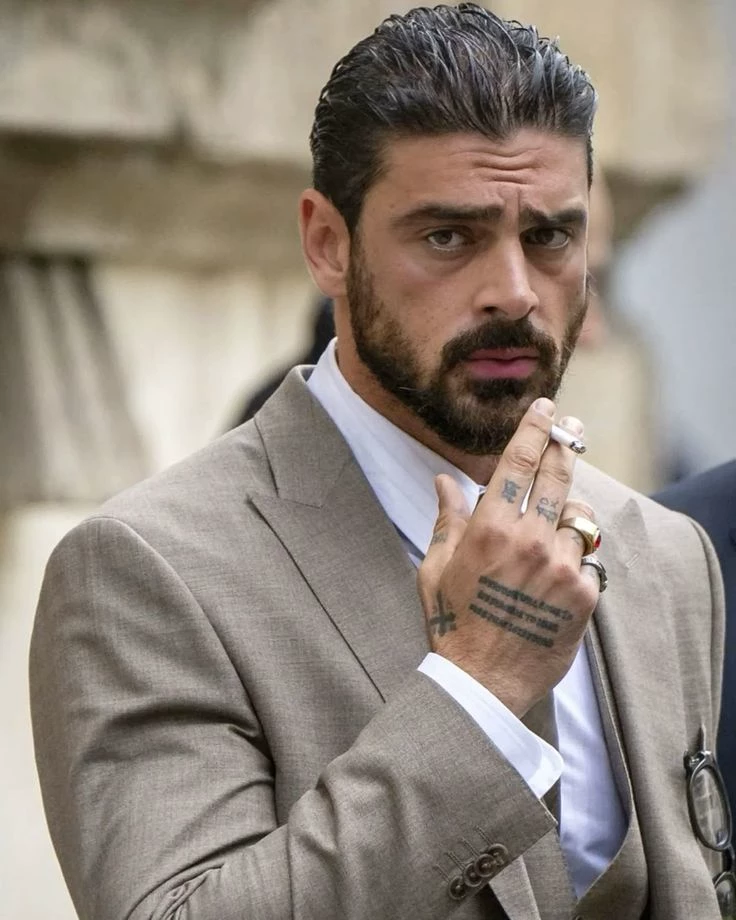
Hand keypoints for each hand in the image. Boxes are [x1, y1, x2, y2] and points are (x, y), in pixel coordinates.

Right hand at [417, 398, 600, 717]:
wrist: (482, 682)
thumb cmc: (451, 623)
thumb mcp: (434, 569)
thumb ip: (446, 519)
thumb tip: (443, 480)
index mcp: (490, 528)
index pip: (518, 462)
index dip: (535, 428)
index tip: (547, 407)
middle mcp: (529, 540)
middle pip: (559, 477)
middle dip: (566, 445)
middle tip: (574, 427)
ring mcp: (561, 567)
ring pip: (579, 518)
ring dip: (570, 512)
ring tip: (559, 519)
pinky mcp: (583, 594)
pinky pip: (589, 558)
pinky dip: (577, 555)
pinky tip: (560, 568)